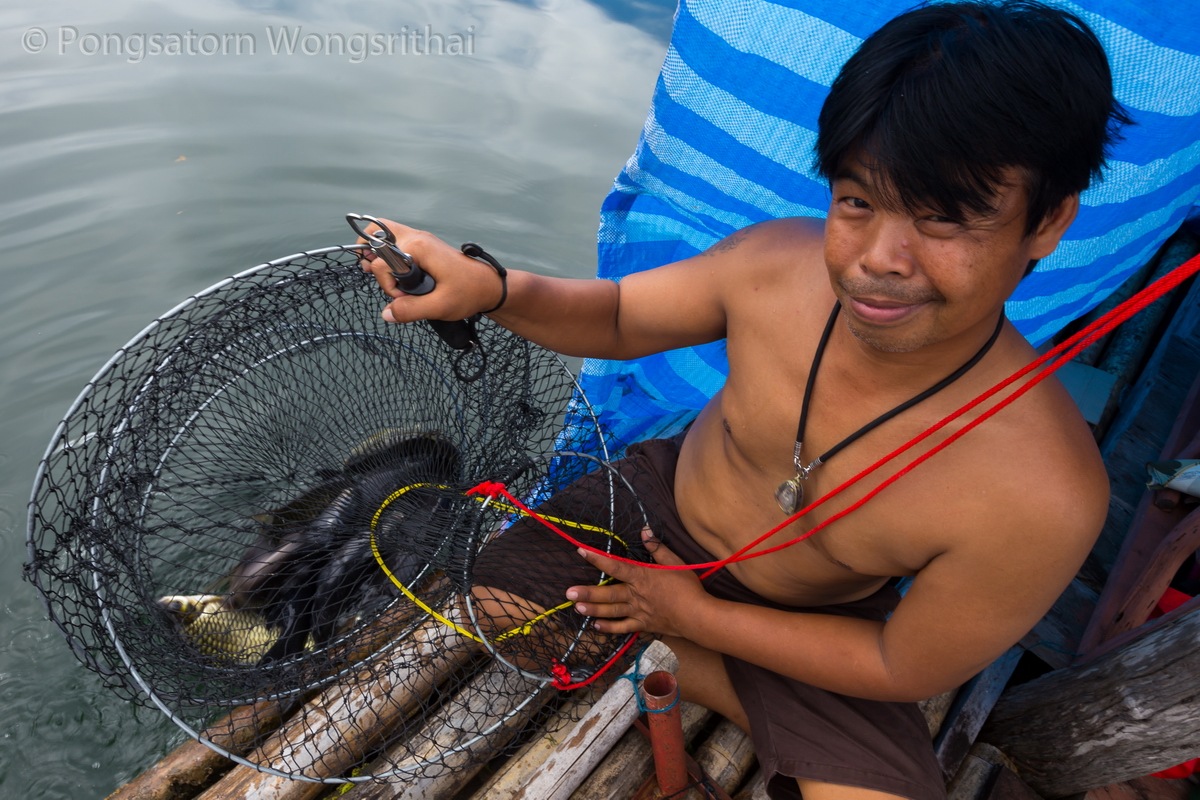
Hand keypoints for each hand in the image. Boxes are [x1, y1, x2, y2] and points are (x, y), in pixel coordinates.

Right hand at [354, 217, 504, 321]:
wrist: (490, 286)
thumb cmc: (469, 293)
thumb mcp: (439, 306)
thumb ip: (411, 310)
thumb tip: (386, 314)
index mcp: (419, 248)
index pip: (381, 261)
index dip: (386, 284)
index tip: (402, 297)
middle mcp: (417, 237)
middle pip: (378, 231)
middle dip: (369, 252)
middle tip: (369, 271)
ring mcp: (421, 240)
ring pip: (386, 233)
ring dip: (377, 252)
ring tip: (380, 272)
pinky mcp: (424, 246)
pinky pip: (397, 242)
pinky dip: (388, 253)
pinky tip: (393, 272)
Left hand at [565, 529, 707, 637]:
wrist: (697, 615)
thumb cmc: (687, 587)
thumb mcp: (675, 563)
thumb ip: (658, 548)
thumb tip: (645, 531)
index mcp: (642, 577)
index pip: (616, 566)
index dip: (597, 558)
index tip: (581, 551)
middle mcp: (636, 595)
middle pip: (608, 593)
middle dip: (587, 593)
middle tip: (568, 593)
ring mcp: (638, 612)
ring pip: (611, 611)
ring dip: (593, 610)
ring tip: (577, 608)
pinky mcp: (643, 625)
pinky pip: (623, 628)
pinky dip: (609, 628)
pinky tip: (596, 626)